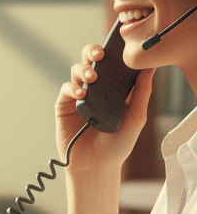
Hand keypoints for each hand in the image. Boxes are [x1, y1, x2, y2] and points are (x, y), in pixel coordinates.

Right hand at [56, 42, 153, 171]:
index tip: (119, 48)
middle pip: (91, 61)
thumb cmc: (116, 145)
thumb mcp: (136, 118)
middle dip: (93, 51)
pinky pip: (66, 89)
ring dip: (83, 70)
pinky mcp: (64, 105)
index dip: (114, 54)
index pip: (113, 64)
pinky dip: (73, 88)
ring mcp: (78, 96)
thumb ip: (141, 93)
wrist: (96, 165)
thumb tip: (149, 69)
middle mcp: (95, 89)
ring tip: (91, 78)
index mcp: (114, 89)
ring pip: (77, 71)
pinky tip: (81, 94)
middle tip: (99, 54)